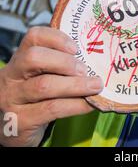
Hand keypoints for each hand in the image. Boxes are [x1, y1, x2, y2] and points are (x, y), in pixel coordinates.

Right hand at [0, 26, 102, 146]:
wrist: (13, 130)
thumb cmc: (36, 97)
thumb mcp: (41, 76)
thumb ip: (61, 66)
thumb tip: (95, 60)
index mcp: (20, 58)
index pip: (34, 37)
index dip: (57, 38)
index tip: (76, 48)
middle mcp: (11, 76)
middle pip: (34, 57)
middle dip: (65, 62)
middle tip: (85, 70)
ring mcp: (13, 99)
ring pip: (44, 85)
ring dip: (76, 85)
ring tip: (95, 86)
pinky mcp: (20, 121)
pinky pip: (52, 109)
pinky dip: (75, 105)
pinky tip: (89, 104)